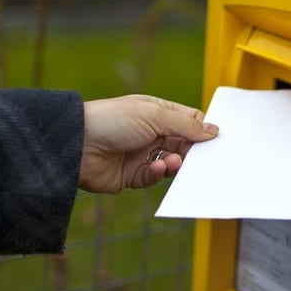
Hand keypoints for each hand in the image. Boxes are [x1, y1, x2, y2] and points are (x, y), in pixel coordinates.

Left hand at [79, 95, 218, 193]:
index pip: (189, 121)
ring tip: (172, 163)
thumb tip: (214, 130)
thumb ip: (186, 125)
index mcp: (157, 113)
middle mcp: (151, 133)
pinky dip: (157, 173)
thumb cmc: (111, 120)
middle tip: (202, 158)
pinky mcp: (132, 175)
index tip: (216, 140)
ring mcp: (141, 154)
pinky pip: (154, 177)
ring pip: (171, 163)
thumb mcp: (154, 116)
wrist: (75, 144)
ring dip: (175, 164)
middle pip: (184, 144)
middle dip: (192, 152)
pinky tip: (155, 168)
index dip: (202, 130)